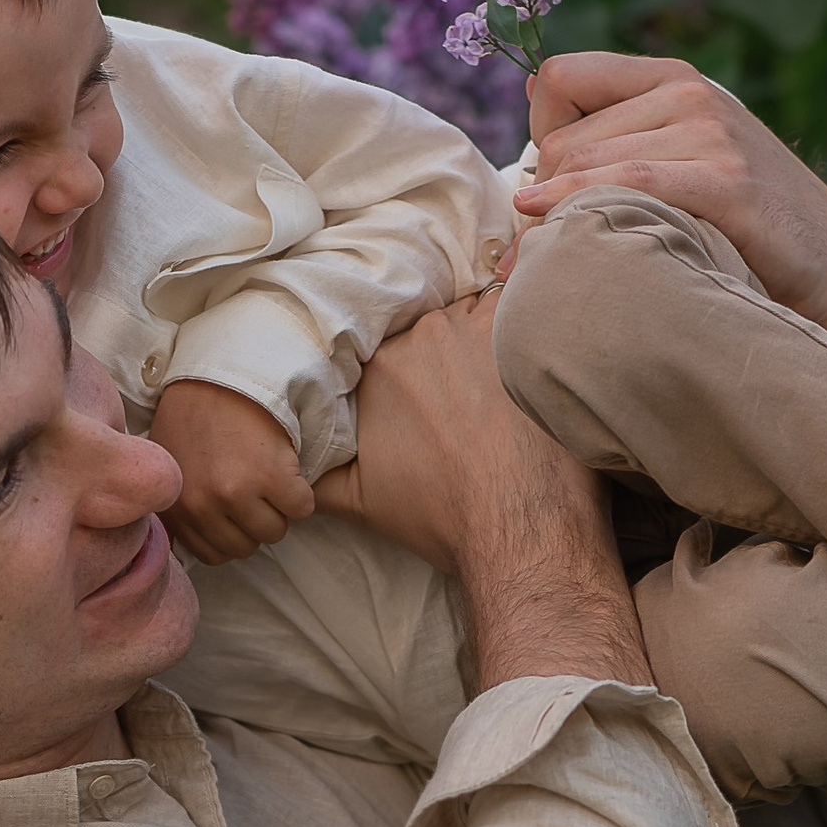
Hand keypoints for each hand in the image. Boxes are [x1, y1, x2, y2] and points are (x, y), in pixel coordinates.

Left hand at [154, 381, 316, 563]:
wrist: (222, 371)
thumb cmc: (195, 414)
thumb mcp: (170, 468)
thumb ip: (178, 508)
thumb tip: (189, 546)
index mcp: (177, 508)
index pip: (215, 554)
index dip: (230, 532)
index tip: (234, 508)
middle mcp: (203, 505)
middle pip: (246, 547)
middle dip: (255, 522)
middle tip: (254, 488)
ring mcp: (237, 492)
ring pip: (274, 532)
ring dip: (279, 509)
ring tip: (269, 476)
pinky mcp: (271, 476)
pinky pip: (301, 508)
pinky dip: (302, 493)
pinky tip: (287, 467)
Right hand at [320, 292, 644, 690]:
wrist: (514, 527)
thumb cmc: (441, 517)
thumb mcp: (359, 504)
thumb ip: (316, 476)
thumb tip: (293, 469)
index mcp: (375, 370)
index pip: (387, 350)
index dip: (408, 373)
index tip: (428, 396)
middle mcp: (418, 338)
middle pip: (430, 329)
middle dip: (444, 354)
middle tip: (466, 392)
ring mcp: (471, 328)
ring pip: (472, 312)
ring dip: (482, 334)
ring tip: (498, 374)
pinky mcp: (520, 332)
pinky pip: (518, 298)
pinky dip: (521, 313)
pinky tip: (534, 337)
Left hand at [517, 52, 826, 365]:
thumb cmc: (747, 227)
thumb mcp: (685, 160)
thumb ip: (620, 129)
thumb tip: (533, 90)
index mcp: (675, 81)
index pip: (561, 78)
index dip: (540, 133)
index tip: (549, 186)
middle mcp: (692, 94)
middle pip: (564, 136)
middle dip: (544, 193)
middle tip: (548, 246)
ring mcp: (712, 132)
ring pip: (584, 162)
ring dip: (555, 215)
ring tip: (551, 260)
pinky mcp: (727, 180)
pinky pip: (630, 183)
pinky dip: (580, 204)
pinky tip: (551, 226)